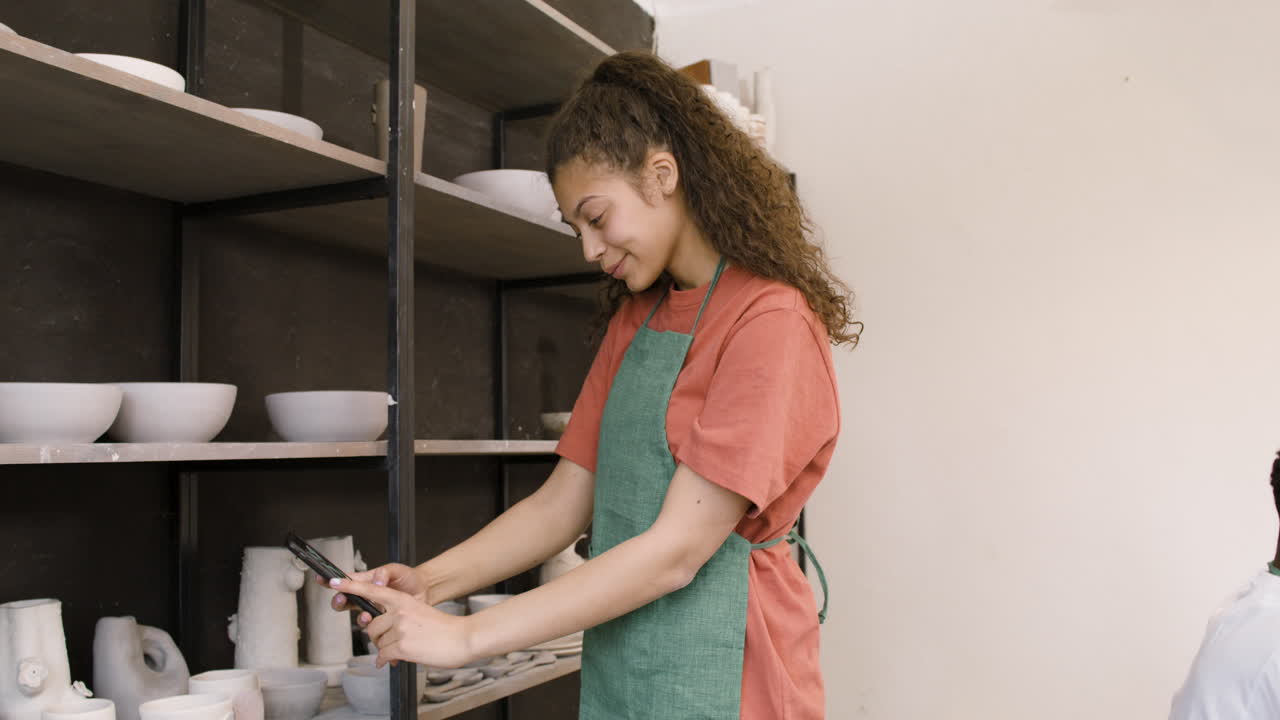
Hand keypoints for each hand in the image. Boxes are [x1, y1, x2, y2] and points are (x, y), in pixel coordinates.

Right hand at [322, 563, 425, 626]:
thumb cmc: (409, 578)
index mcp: (367, 582)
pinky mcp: (384, 622)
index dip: (332, 581)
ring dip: (361, 619)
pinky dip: (375, 631)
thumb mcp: (396, 569)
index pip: (346, 582)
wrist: (425, 592)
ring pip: (359, 618)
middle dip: (339, 601)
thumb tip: (375, 581)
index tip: (323, 580)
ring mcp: (375, 610)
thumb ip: (384, 572)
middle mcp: (367, 597)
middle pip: (346, 601)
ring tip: (368, 616)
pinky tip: (380, 629)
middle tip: (342, 600)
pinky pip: (374, 630)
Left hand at [329, 577, 473, 668]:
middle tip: (393, 640)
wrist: (462, 638)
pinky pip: (383, 655)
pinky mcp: (402, 646)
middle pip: (371, 626)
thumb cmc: (444, 628)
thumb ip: (399, 616)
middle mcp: (399, 612)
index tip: (334, 582)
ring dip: (386, 649)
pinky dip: (386, 660)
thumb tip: (381, 631)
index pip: (372, 591)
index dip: (351, 586)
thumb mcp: (420, 613)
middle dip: (378, 637)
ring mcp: (400, 629)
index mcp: (403, 600)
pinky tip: (394, 660)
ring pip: (377, 643)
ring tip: (404, 648)